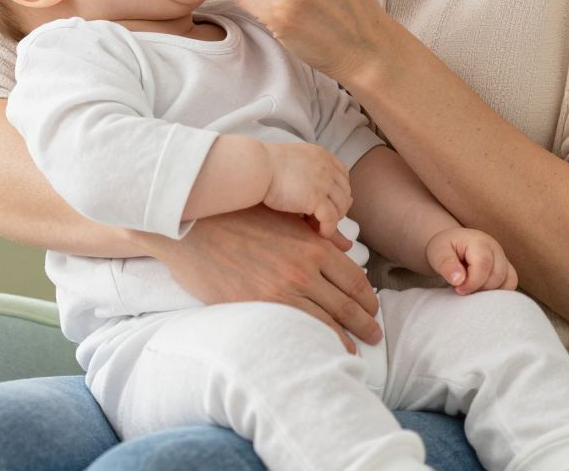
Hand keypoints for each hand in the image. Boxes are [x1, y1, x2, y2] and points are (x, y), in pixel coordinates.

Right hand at [156, 206, 381, 351]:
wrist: (193, 228)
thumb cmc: (236, 217)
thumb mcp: (282, 217)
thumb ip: (316, 231)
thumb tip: (345, 243)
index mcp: (313, 244)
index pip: (354, 277)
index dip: (368, 298)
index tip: (373, 309)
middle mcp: (305, 267)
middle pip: (348, 302)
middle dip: (365, 321)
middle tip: (375, 334)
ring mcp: (284, 288)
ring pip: (329, 319)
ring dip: (349, 336)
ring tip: (358, 347)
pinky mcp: (262, 305)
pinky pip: (301, 328)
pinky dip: (322, 342)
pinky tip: (329, 350)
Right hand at [263, 142, 351, 237]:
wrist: (254, 167)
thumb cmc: (264, 166)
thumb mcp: (293, 162)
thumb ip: (308, 172)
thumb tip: (315, 190)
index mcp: (321, 155)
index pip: (343, 175)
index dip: (339, 191)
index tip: (331, 202)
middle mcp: (327, 167)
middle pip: (345, 192)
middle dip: (339, 207)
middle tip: (327, 219)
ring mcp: (324, 182)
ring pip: (341, 207)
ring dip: (334, 219)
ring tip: (322, 227)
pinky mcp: (316, 198)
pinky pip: (331, 219)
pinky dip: (328, 228)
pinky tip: (320, 233)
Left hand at [425, 226, 517, 293]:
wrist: (451, 244)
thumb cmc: (444, 248)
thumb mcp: (437, 252)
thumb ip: (446, 264)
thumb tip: (459, 280)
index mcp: (479, 241)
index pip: (483, 265)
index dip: (472, 283)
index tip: (458, 289)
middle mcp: (495, 248)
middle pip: (497, 276)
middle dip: (479, 288)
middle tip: (463, 288)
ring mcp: (503, 257)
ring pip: (508, 281)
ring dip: (490, 291)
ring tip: (472, 288)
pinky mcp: (506, 267)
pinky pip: (511, 283)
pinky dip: (499, 292)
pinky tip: (482, 291)